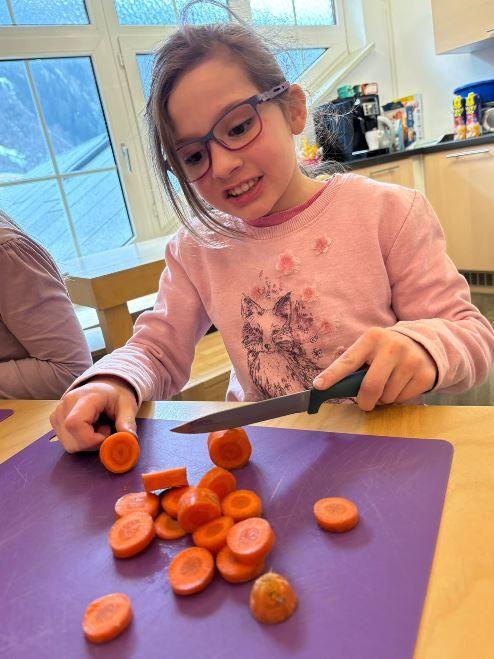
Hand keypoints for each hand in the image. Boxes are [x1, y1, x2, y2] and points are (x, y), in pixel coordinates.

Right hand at [49, 376, 137, 452]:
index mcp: (85, 397)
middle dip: (93, 444)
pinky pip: (67, 442)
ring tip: (97, 428)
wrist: (104, 388)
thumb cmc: (115, 397)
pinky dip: (80, 442)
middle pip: (72, 440)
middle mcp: (66, 404)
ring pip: (69, 445)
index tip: (107, 432)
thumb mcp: (128, 406)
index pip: (75, 423)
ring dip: (87, 444)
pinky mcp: (54, 421)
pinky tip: (88, 430)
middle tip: (106, 431)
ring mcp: (57, 412)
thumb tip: (129, 439)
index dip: (91, 438)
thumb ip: (127, 422)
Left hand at [313, 327, 436, 410]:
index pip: (348, 360)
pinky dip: (397, 398)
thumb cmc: (385, 351)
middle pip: (371, 386)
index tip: (318, 386)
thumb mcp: (369, 348)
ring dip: (382, 399)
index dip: (332, 375)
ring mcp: (411, 361)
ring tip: (387, 385)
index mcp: (372, 338)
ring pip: (387, 396)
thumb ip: (351, 362)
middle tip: (364, 403)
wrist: (424, 345)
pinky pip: (402, 399)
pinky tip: (401, 385)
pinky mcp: (425, 375)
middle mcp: (392, 347)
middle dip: (364, 401)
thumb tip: (324, 383)